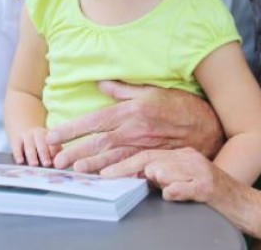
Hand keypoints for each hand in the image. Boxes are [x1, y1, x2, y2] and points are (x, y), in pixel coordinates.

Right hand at [11, 126, 60, 166]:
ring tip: (34, 165)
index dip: (55, 150)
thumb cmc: (41, 144)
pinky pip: (17, 147)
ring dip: (32, 155)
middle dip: (44, 153)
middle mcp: (38, 133)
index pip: (53, 142)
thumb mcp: (49, 144)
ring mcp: (26, 136)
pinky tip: (20, 161)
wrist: (25, 129)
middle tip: (47, 164)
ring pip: (29, 145)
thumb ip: (54, 154)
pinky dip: (18, 154)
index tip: (58, 159)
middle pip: (41, 142)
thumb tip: (57, 165)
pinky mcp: (16, 139)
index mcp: (50, 135)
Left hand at [46, 81, 223, 171]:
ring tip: (73, 170)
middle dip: (75, 151)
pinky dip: (113, 172)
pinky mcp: (153, 157)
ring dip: (90, 165)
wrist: (207, 124)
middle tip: (55, 160)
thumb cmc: (178, 105)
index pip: (94, 120)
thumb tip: (100, 83)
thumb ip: (123, 90)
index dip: (72, 129)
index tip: (53, 135)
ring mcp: (144, 146)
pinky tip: (101, 177)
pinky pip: (129, 166)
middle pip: (98, 142)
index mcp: (130, 110)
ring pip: (111, 157)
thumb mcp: (150, 91)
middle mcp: (135, 129)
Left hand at [102, 147, 226, 202]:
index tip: (103, 172)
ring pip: (166, 170)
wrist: (247, 205)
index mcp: (182, 155)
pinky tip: (170, 194)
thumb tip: (141, 177)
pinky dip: (175, 190)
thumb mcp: (188, 178)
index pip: (147, 155)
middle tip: (105, 176)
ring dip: (155, 178)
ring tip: (154, 182)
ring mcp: (199, 171)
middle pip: (151, 159)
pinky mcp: (209, 186)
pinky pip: (186, 187)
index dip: (123, 162)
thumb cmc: (214, 193)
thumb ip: (165, 175)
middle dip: (125, 168)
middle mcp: (189, 159)